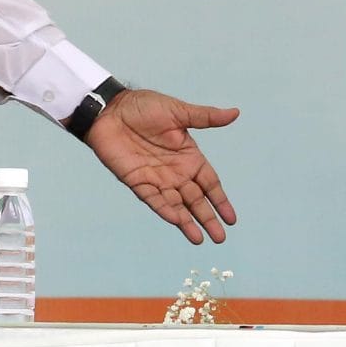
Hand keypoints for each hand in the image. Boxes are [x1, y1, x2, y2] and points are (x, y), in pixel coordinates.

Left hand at [85, 87, 238, 243]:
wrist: (110, 109)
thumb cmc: (144, 106)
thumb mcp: (178, 111)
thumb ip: (206, 117)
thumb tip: (235, 112)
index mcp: (189, 156)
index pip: (210, 183)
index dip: (221, 200)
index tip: (232, 219)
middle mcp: (176, 172)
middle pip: (196, 200)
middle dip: (208, 218)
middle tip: (220, 238)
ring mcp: (157, 179)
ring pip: (177, 205)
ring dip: (187, 222)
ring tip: (200, 239)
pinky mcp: (137, 182)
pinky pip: (154, 200)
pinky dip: (165, 210)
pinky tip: (177, 221)